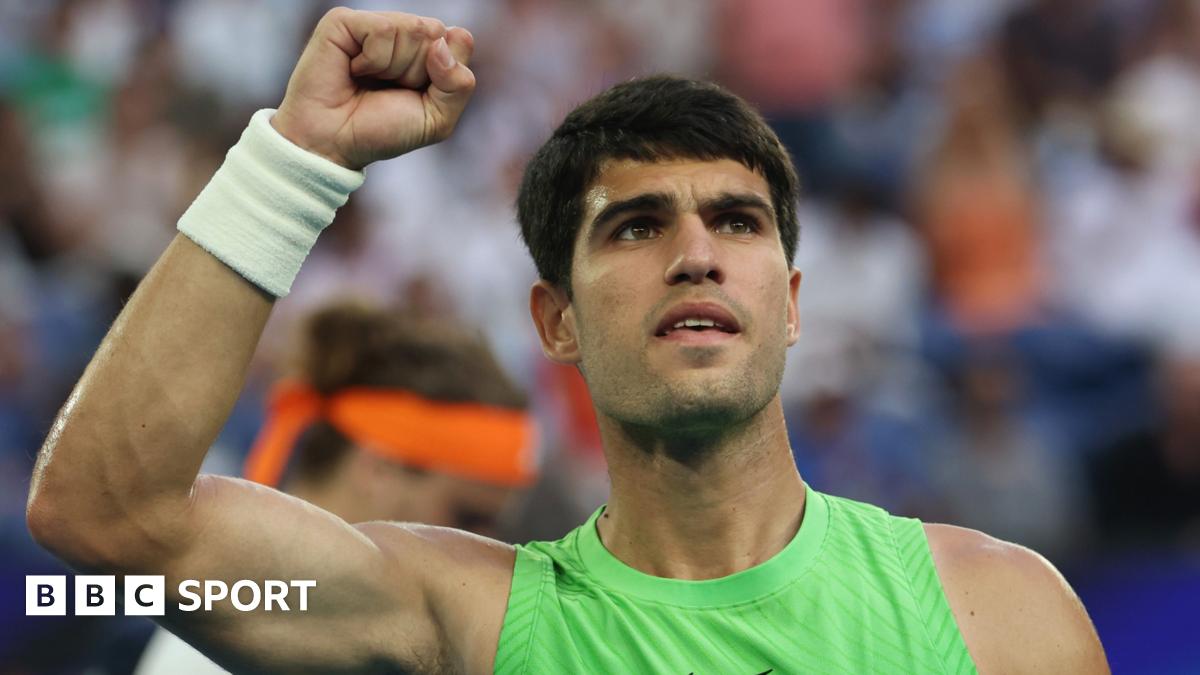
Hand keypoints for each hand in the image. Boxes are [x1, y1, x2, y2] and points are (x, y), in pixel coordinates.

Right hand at [271, 8, 475, 169]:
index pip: (459, 40)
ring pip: (414, 28)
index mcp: (426, 50)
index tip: (416, 95)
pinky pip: (384, 29)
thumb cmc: (381, 131)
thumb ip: (459, 84)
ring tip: (369, 80)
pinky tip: (353, 69)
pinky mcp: (345, 21)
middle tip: (388, 90)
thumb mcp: (436, 120)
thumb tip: (442, 41)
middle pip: (437, 32)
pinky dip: (374, 59)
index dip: (444, 75)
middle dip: (418, 72)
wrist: (333, 144)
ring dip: (395, 68)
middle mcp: (401, 32)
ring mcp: (373, 24)